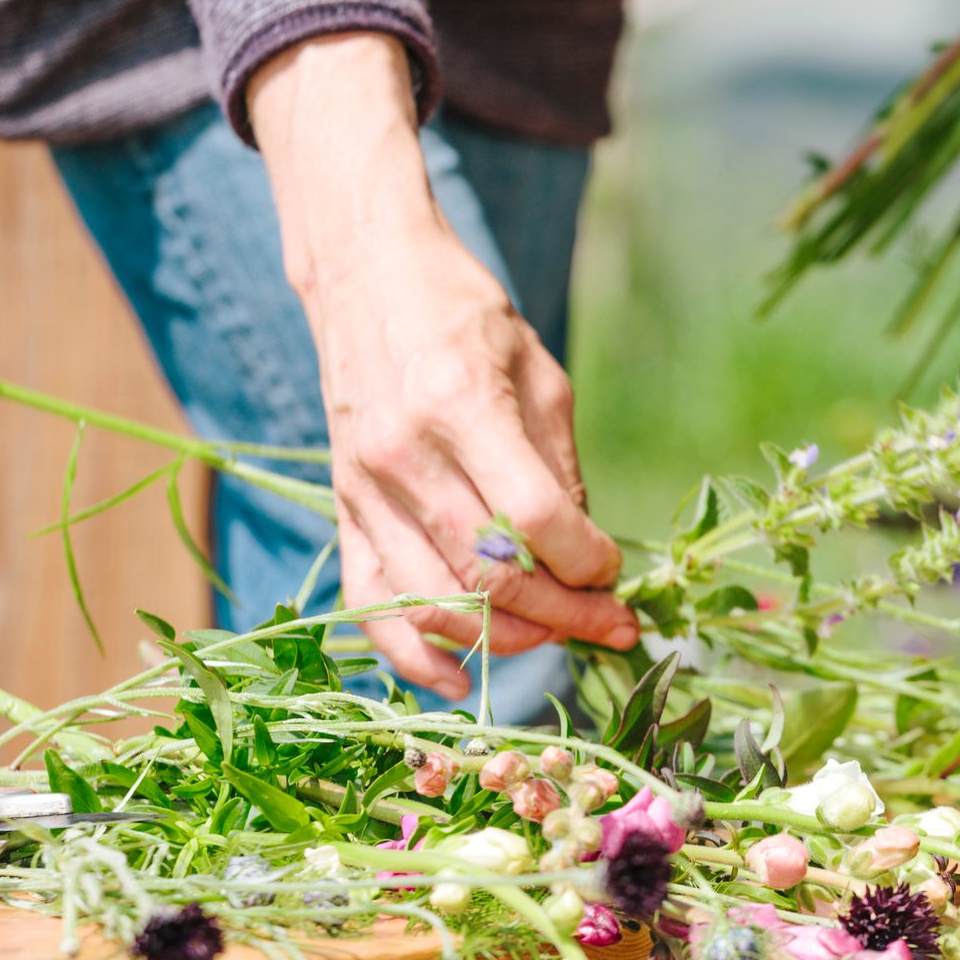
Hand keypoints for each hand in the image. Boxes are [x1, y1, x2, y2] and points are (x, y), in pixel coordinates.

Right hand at [249, 33, 636, 699]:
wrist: (366, 277)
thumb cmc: (465, 318)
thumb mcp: (540, 374)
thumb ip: (561, 472)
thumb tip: (587, 563)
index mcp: (462, 405)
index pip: (534, 520)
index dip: (587, 564)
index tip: (616, 573)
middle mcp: (403, 455)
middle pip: (489, 574)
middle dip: (563, 616)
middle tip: (610, 625)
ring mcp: (364, 489)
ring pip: (436, 602)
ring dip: (507, 638)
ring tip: (555, 634)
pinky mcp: (344, 511)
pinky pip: (371, 607)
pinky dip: (413, 658)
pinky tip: (459, 682)